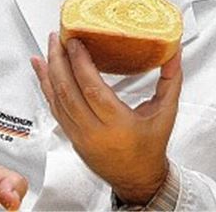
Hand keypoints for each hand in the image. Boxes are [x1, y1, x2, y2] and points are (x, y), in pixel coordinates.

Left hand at [32, 33, 181, 204]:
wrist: (138, 177)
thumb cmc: (150, 146)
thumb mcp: (166, 112)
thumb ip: (171, 79)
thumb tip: (174, 51)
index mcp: (117, 124)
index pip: (92, 89)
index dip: (80, 63)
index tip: (76, 42)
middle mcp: (94, 131)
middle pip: (68, 92)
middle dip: (60, 61)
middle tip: (59, 37)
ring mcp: (79, 135)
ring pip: (57, 100)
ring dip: (50, 70)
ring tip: (49, 46)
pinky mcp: (71, 136)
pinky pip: (54, 108)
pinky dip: (46, 87)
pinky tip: (42, 70)